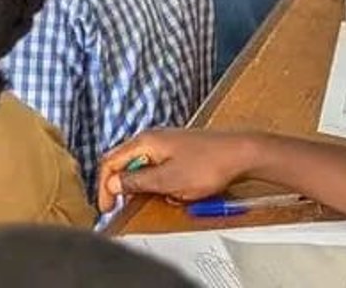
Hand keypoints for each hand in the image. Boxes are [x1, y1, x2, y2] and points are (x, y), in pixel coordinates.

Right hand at [96, 129, 253, 209]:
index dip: (104, 186)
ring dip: (142, 185)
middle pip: (124, 162)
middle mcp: (153, 138)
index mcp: (145, 142)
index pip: (110, 162)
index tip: (106, 207)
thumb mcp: (167, 180)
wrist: (241, 154)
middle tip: (119, 205)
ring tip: (152, 199)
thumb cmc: (209, 164)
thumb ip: (136, 182)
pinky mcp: (180, 150)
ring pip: (142, 166)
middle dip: (120, 185)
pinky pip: (159, 167)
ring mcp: (167, 143)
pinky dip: (158, 182)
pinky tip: (172, 192)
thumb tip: (113, 183)